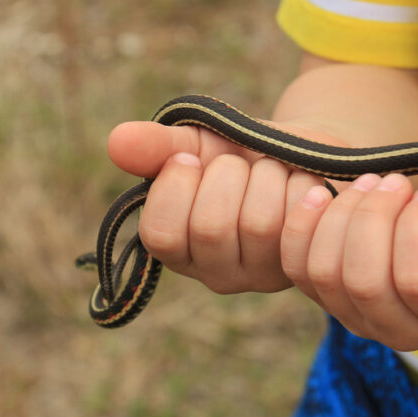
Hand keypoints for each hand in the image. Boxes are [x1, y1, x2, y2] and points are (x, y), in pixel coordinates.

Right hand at [107, 119, 346, 293]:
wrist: (302, 152)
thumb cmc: (241, 153)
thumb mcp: (196, 143)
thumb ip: (157, 145)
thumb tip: (116, 141)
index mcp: (177, 246)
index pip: (160, 235)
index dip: (176, 186)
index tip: (190, 158)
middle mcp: (214, 272)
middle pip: (211, 228)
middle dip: (228, 173)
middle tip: (238, 164)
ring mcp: (259, 275)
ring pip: (257, 223)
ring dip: (266, 174)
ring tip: (270, 170)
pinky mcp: (299, 265)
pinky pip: (296, 220)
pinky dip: (298, 182)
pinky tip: (299, 181)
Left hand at [280, 130, 417, 350]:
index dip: (416, 225)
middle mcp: (406, 332)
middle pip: (364, 281)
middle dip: (373, 216)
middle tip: (394, 181)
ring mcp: (362, 321)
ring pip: (325, 274)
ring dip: (340, 215)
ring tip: (369, 182)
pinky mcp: (331, 302)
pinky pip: (297, 269)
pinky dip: (301, 227)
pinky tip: (322, 193)